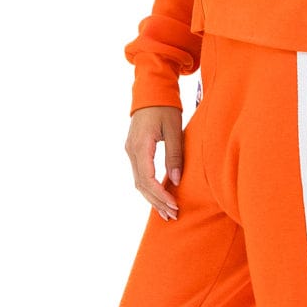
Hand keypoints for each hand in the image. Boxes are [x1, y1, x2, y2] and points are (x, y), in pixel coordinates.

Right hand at [126, 106, 183, 220]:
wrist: (151, 91)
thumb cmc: (165, 108)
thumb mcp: (174, 130)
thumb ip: (174, 156)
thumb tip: (175, 181)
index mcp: (140, 146)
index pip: (147, 179)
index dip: (160, 195)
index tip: (174, 205)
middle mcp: (131, 151)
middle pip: (141, 184)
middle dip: (157, 202)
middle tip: (173, 215)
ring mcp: (131, 151)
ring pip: (139, 181)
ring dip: (152, 198)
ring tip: (167, 212)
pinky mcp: (134, 150)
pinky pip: (140, 174)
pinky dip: (149, 188)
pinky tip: (159, 197)